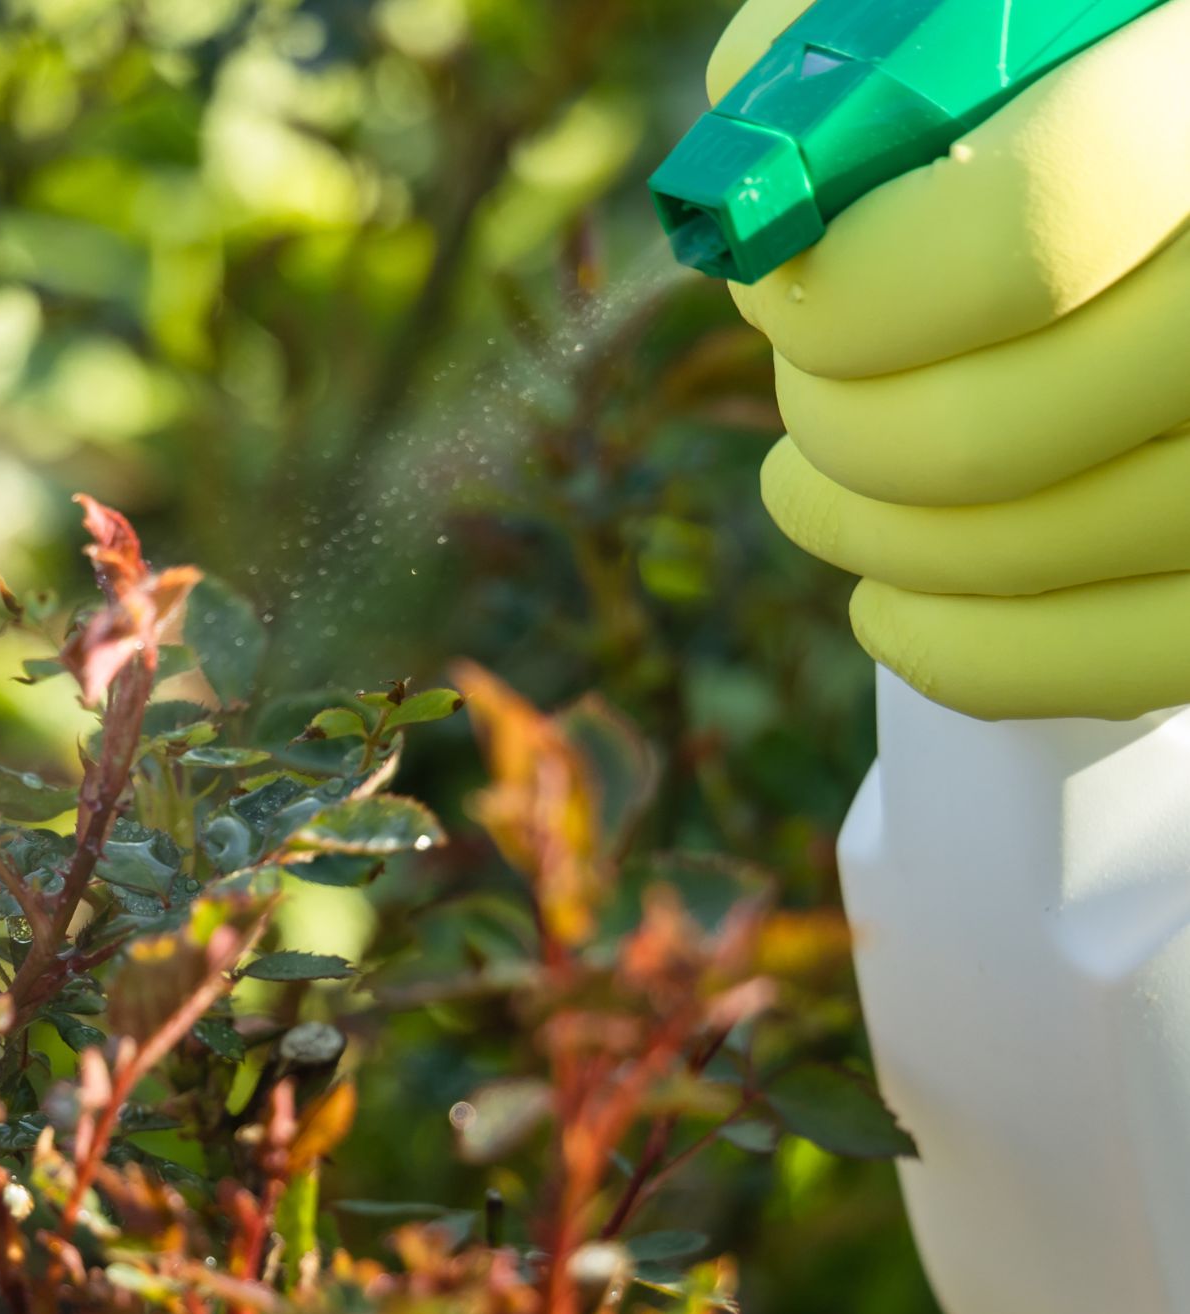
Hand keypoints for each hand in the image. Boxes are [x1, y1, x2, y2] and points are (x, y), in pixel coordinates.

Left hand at [714, 0, 1189, 718]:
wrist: (1182, 209)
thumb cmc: (1069, 84)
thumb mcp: (985, 16)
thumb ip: (846, 52)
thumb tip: (750, 189)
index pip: (1020, 238)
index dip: (847, 295)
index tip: (783, 291)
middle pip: (984, 437)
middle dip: (835, 423)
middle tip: (802, 392)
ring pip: (1020, 555)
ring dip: (860, 532)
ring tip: (803, 482)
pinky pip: (1103, 667)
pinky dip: (951, 648)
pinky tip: (882, 599)